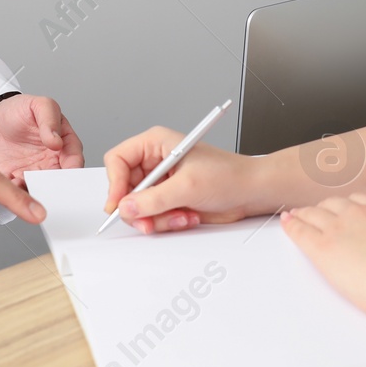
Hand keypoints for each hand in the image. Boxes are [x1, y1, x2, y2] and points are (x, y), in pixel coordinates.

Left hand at [0, 94, 84, 184]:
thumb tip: (57, 141)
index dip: (74, 167)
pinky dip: (18, 193)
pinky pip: (18, 191)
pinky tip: (14, 186)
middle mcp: (50, 161)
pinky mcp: (14, 179)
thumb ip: (50, 119)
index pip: (74, 158)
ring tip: (32, 188)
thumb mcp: (38, 105)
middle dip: (59, 187)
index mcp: (62, 143)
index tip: (70, 172)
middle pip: (60, 180)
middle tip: (54, 188)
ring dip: (39, 192)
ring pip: (41, 188)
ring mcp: (33, 172)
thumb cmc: (18, 110)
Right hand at [102, 125, 272, 233]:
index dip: (114, 183)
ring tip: (180, 216)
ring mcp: (161, 183)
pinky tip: (187, 217)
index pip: (118, 160)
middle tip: (149, 221)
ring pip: (138, 207)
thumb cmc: (229, 176)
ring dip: (157, 218)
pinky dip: (167, 222)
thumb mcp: (188, 187)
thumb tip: (127, 207)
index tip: (118, 204)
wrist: (251, 192)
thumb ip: (154, 199)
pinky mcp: (168, 200)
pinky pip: (152, 217)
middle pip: (124, 188)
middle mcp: (155, 162)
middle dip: (138, 208)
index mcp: (156, 144)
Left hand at [281, 193, 365, 320]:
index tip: (342, 209)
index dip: (346, 206)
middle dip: (324, 209)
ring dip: (303, 214)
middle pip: (332, 205)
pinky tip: (286, 223)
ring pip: (313, 214)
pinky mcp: (323, 249)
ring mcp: (338, 229)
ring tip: (296, 216)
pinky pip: (300, 231)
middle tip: (316, 214)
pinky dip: (291, 225)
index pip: (357, 202)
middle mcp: (357, 215)